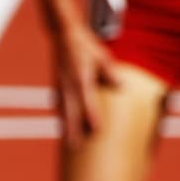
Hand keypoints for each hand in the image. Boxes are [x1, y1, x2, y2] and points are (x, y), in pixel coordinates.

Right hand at [55, 25, 118, 144]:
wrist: (63, 33)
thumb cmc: (86, 44)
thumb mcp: (102, 55)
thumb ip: (110, 72)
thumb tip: (121, 87)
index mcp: (81, 76)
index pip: (87, 100)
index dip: (92, 115)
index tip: (96, 130)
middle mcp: (69, 84)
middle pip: (71, 112)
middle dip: (72, 130)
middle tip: (74, 147)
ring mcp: (61, 85)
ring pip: (63, 111)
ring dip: (65, 127)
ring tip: (67, 142)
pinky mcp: (57, 85)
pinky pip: (58, 104)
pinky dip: (60, 116)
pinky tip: (62, 124)